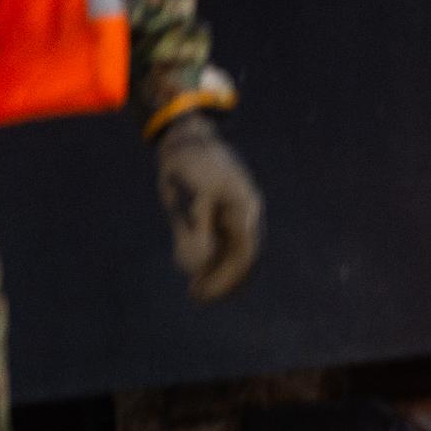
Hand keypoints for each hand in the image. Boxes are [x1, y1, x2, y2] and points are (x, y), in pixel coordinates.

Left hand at [155, 114, 262, 302]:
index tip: (203, 295)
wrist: (184, 133)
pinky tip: (192, 261)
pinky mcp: (223, 206)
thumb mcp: (187, 200)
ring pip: (231, 248)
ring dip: (215, 268)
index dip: (224, 280)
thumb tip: (195, 269)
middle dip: (221, 279)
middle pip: (241, 256)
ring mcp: (236, 209)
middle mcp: (246, 213)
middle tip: (198, 296)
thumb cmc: (187, 165)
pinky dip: (210, 253)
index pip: (242, 256)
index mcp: (244, 211)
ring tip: (194, 284)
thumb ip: (195, 235)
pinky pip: (222, 236)